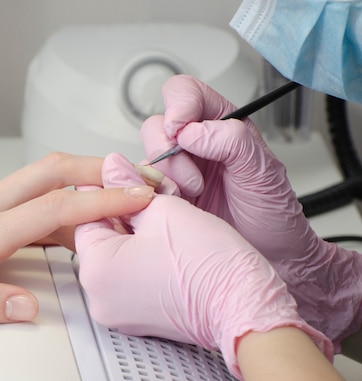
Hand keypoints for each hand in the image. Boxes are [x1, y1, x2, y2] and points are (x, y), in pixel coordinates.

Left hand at [75, 153, 331, 378]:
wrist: (245, 306)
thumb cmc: (211, 266)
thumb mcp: (163, 209)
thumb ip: (126, 185)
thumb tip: (111, 168)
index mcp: (96, 271)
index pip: (85, 216)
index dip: (107, 189)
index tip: (123, 176)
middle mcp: (99, 298)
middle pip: (100, 237)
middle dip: (122, 212)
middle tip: (149, 195)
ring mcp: (118, 312)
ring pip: (116, 256)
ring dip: (134, 232)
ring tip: (162, 219)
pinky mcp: (137, 319)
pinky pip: (129, 276)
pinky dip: (142, 256)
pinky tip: (166, 244)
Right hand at [142, 75, 361, 345]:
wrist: (268, 258)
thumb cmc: (271, 216)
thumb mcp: (263, 173)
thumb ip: (233, 141)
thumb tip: (192, 131)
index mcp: (221, 125)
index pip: (186, 93)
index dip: (177, 105)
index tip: (180, 130)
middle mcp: (195, 145)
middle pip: (158, 125)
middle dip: (169, 153)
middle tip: (193, 179)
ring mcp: (175, 172)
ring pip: (145, 156)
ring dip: (164, 179)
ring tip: (191, 198)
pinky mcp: (161, 196)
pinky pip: (138, 185)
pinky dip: (150, 196)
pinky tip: (176, 208)